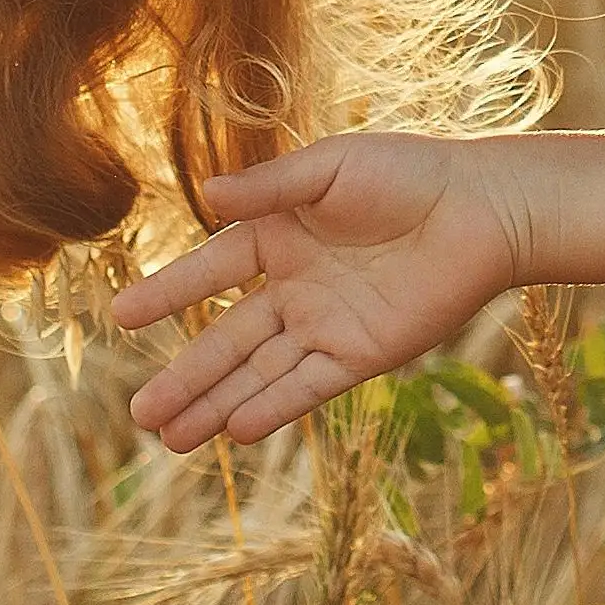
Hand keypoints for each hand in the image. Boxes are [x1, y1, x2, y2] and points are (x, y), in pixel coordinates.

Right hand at [112, 133, 530, 447]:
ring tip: (168, 438)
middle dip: (186, 376)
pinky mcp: (360, 354)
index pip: (212, 270)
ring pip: (259, 373)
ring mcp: (326, 324)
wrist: (482, 208)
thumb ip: (271, 187)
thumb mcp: (332, 167)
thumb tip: (207, 197)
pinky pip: (307, 386)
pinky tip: (234, 430)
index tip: (122, 318)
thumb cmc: (409, 173)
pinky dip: (272, 408)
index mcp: (281, 234)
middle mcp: (296, 286)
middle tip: (139, 414)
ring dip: (216, 404)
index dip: (169, 293)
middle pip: (229, 339)